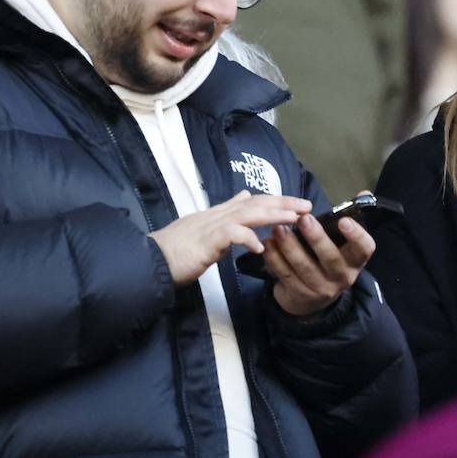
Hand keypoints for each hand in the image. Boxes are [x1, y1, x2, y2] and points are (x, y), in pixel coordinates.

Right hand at [149, 191, 310, 285]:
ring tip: (294, 219)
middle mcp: (216, 215)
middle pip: (255, 203)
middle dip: (283, 204)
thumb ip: (225, 214)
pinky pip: (230, 235)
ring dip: (273, 215)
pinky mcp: (204, 241)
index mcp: (217, 214)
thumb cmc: (175, 251)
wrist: (150, 261)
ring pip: (247, 214)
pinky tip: (261, 247)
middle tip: (307, 206)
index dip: (276, 201)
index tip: (297, 204)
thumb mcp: (204, 228)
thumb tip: (244, 196)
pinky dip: (247, 239)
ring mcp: (210, 226)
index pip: (252, 202)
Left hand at [264, 206, 374, 316]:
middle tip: (303, 219)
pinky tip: (267, 244)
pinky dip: (275, 259)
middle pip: (330, 258)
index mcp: (355, 261)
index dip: (356, 235)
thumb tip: (363, 192)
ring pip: (305, 267)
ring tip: (278, 228)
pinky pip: (286, 275)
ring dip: (290, 246)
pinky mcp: (299, 294)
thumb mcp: (340, 244)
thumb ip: (347, 218)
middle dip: (316, 237)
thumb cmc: (326, 259)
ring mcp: (320, 289)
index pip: (364, 248)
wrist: (311, 300)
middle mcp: (341, 277)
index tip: (344, 221)